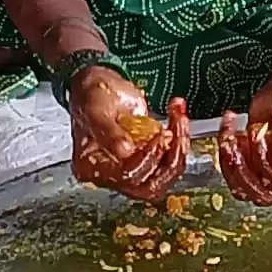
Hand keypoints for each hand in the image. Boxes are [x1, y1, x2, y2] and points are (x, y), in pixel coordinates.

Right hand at [66, 67, 187, 203]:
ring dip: (179, 147)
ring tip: (178, 118)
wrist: (102, 86)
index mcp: (92, 167)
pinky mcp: (150, 160)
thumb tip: (124, 150)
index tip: (158, 134)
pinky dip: (179, 139)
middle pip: (149, 185)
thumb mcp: (96, 110)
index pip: (125, 177)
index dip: (146, 159)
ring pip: (165, 175)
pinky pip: (171, 160)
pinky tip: (177, 116)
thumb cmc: (93, 98)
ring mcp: (133, 168)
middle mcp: (112, 175)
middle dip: (170, 157)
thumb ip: (109, 132)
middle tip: (175, 128)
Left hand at [216, 61, 271, 204]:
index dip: (265, 162)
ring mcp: (271, 173)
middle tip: (236, 141)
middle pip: (263, 193)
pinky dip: (225, 155)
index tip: (260, 134)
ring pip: (244, 188)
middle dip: (243, 168)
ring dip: (230, 163)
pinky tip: (228, 132)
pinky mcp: (253, 166)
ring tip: (229, 135)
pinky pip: (233, 175)